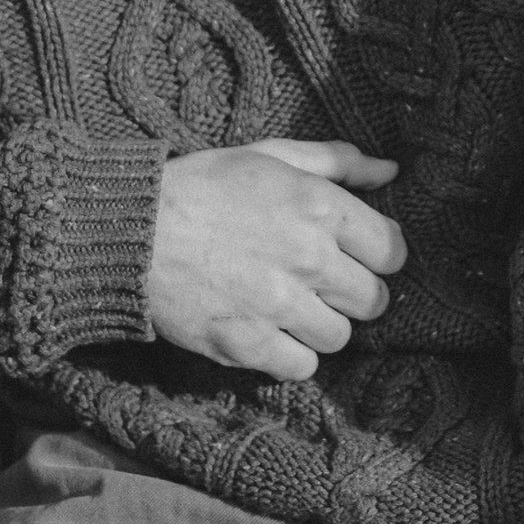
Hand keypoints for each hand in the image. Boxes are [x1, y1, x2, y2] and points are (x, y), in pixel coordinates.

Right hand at [148, 141, 405, 383]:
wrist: (130, 230)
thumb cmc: (200, 186)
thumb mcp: (268, 156)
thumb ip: (335, 161)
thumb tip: (390, 171)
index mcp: (319, 206)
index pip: (392, 251)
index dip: (377, 256)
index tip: (355, 257)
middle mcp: (308, 257)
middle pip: (372, 300)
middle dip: (352, 294)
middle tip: (320, 286)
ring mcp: (278, 305)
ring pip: (339, 337)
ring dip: (320, 326)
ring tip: (289, 309)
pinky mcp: (246, 343)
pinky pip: (301, 367)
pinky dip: (289, 356)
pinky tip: (269, 334)